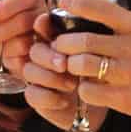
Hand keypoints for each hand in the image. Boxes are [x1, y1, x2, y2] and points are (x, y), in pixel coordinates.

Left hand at [0, 0, 45, 78]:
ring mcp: (47, 38)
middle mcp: (44, 15)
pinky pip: (23, 60)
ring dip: (4, 48)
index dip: (3, 8)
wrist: (23, 56)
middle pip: (22, 21)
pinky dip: (11, 60)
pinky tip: (8, 57)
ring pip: (22, 43)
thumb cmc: (11, 31)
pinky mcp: (44, 59)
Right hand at [20, 8, 101, 131]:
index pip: (43, 28)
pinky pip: (31, 94)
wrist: (102, 106)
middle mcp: (45, 56)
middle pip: (34, 49)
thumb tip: (73, 26)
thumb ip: (87, 40)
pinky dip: (48, 98)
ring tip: (72, 85)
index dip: (43, 26)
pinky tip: (64, 101)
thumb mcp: (99, 55)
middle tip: (64, 64)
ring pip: (29, 70)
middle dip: (48, 56)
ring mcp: (38, 77)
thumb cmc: (101, 74)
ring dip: (50, 78)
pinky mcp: (37, 97)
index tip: (47, 25)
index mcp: (59, 40)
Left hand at [35, 0, 130, 131]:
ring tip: (73, 67)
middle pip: (84, 41)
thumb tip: (95, 12)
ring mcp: (128, 74)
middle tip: (60, 47)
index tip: (63, 2)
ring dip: (71, 66)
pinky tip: (88, 88)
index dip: (78, 3)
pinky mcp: (124, 98)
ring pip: (82, 65)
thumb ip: (127, 24)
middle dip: (64, 44)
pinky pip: (89, 91)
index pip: (102, 8)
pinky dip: (83, 89)